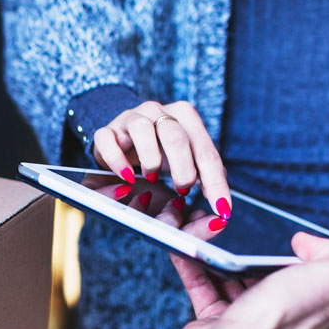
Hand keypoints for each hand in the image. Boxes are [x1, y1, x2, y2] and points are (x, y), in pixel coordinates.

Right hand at [92, 101, 231, 219]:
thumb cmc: (161, 156)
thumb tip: (220, 216)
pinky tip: (127, 176)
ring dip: (151, 160)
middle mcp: (159, 111)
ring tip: (152, 177)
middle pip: (175, 137)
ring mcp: (130, 119)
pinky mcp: (106, 131)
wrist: (123, 144)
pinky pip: (108, 141)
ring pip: (142, 130)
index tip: (222, 209)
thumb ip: (205, 183)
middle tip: (183, 190)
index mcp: (185, 117)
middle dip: (183, 170)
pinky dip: (117, 161)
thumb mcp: (186, 166)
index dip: (215, 182)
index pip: (206, 150)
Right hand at [174, 227, 328, 328]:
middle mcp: (281, 315)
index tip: (292, 236)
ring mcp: (247, 318)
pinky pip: (203, 286)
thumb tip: (310, 242)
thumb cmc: (277, 322)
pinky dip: (194, 266)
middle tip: (247, 233)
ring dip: (222, 255)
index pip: (313, 274)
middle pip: (271, 274)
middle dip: (258, 251)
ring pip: (235, 278)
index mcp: (312, 306)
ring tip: (214, 235)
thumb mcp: (327, 279)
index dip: (305, 253)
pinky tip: (190, 251)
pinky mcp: (216, 320)